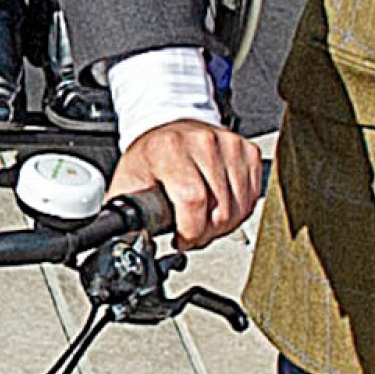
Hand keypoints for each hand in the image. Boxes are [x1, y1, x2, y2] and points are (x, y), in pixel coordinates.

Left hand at [110, 111, 263, 247]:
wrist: (170, 129)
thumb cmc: (150, 157)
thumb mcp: (128, 182)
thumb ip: (124, 213)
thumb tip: (122, 244)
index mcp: (171, 149)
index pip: (193, 201)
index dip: (190, 231)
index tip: (181, 240)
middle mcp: (203, 143)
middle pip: (220, 210)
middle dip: (206, 234)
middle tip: (191, 234)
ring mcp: (229, 145)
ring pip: (240, 208)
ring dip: (223, 226)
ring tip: (204, 221)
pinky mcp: (247, 151)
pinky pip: (252, 198)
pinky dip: (238, 212)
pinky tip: (219, 208)